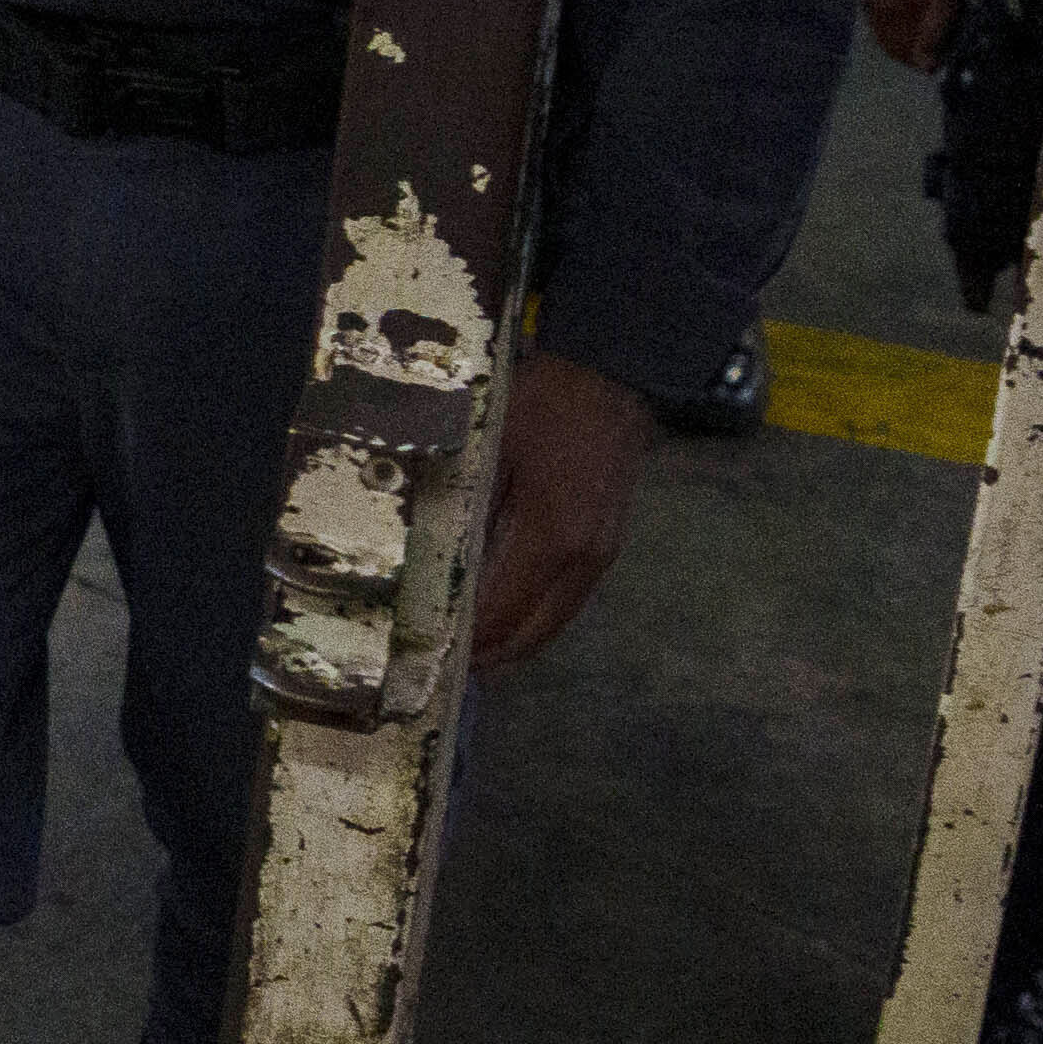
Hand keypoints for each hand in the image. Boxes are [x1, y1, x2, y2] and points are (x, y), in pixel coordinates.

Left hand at [462, 343, 653, 669]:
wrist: (610, 375)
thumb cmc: (543, 403)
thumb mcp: (491, 449)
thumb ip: (468, 510)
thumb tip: (437, 565)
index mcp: (551, 536)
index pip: (502, 612)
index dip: (468, 640)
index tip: (431, 654)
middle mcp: (583, 559)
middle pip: (533, 633)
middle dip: (490, 656)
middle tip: (446, 668)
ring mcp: (602, 555)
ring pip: (555, 624)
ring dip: (515, 644)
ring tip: (474, 654)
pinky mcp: (608, 545)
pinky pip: (568, 602)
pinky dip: (537, 621)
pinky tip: (510, 619)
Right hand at [863, 0, 979, 74]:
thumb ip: (934, 34)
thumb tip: (927, 65)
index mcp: (886, 11)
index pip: (900, 52)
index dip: (924, 61)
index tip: (944, 58)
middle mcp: (872, 3)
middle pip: (892, 40)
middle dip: (915, 45)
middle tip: (941, 40)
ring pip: (890, 24)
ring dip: (909, 29)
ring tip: (934, 19)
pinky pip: (889, 5)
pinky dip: (904, 11)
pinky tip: (923, 0)